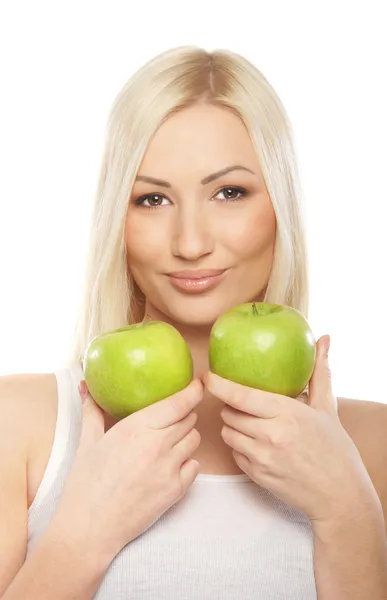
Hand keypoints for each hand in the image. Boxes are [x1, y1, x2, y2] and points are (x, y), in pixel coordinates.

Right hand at [49, 378, 202, 563]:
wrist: (90, 527)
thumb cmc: (85, 484)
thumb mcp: (87, 442)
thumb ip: (92, 411)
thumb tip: (86, 388)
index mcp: (136, 428)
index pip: (178, 403)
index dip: (193, 391)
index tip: (198, 384)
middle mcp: (157, 445)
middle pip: (189, 419)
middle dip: (183, 415)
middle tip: (171, 418)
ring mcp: (169, 468)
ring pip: (194, 440)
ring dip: (185, 438)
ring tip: (168, 443)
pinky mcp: (176, 490)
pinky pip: (195, 466)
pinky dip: (187, 463)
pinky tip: (170, 466)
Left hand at [206, 335, 376, 525]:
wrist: (340, 494)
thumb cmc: (335, 449)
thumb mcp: (327, 408)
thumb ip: (320, 372)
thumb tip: (324, 339)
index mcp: (286, 413)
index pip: (240, 395)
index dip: (219, 384)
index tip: (208, 376)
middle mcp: (270, 435)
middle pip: (229, 414)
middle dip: (231, 407)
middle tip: (243, 404)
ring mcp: (262, 458)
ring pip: (228, 434)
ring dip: (233, 426)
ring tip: (251, 424)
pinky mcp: (257, 476)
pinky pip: (234, 454)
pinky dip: (240, 447)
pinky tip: (257, 444)